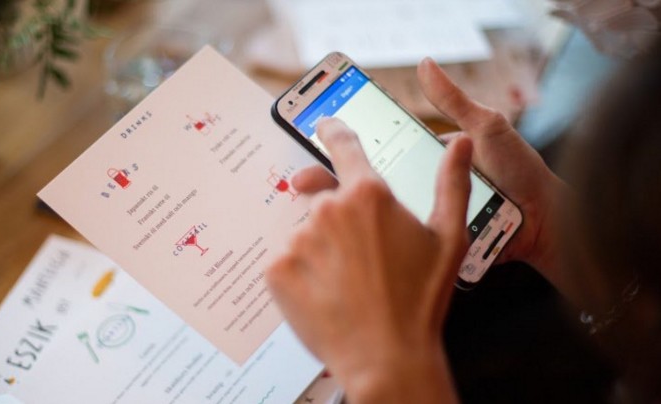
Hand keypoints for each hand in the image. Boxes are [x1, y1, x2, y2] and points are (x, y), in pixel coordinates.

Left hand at [266, 119, 469, 402]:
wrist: (386, 358)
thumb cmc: (420, 299)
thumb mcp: (450, 238)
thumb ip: (452, 182)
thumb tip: (462, 142)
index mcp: (369, 194)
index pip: (343, 146)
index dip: (333, 131)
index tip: (324, 123)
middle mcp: (328, 209)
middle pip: (324, 199)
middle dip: (339, 221)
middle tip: (363, 259)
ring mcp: (298, 239)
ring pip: (306, 233)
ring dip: (321, 251)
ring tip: (348, 284)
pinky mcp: (276, 269)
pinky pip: (286, 260)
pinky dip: (301, 274)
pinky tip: (327, 295)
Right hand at [293, 59, 565, 278]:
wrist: (548, 226)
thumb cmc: (520, 173)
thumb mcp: (485, 129)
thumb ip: (453, 101)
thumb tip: (424, 63)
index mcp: (423, 162)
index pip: (374, 153)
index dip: (343, 149)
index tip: (315, 139)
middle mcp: (416, 194)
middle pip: (363, 191)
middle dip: (327, 186)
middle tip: (300, 183)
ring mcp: (420, 225)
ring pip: (373, 224)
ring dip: (339, 221)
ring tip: (312, 217)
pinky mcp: (429, 252)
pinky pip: (394, 250)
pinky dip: (365, 249)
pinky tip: (340, 247)